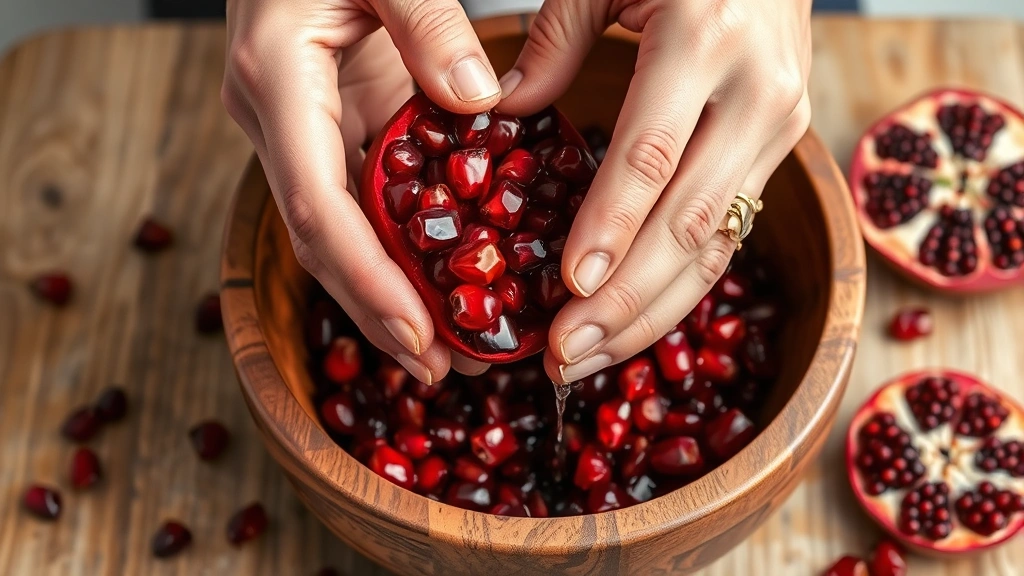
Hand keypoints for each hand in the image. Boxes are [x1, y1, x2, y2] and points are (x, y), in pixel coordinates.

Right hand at [222, 0, 503, 382]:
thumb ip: (428, 22)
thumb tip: (479, 102)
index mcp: (276, 81)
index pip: (319, 205)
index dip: (368, 280)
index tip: (420, 337)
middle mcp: (278, 120)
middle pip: (326, 241)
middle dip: (383, 312)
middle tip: (448, 369)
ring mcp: (300, 128)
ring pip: (343, 231)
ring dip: (394, 294)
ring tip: (456, 349)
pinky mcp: (328, 125)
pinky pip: (363, 201)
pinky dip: (403, 248)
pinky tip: (445, 282)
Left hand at [498, 0, 812, 382]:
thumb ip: (550, 44)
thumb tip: (493, 116)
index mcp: (705, 39)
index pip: (649, 157)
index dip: (608, 229)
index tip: (565, 291)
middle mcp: (757, 94)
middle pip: (689, 221)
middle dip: (625, 301)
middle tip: (564, 354)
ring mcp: (778, 128)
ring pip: (716, 244)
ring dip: (651, 312)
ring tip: (588, 356)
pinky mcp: (779, 151)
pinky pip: (726, 233)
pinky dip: (677, 284)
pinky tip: (631, 318)